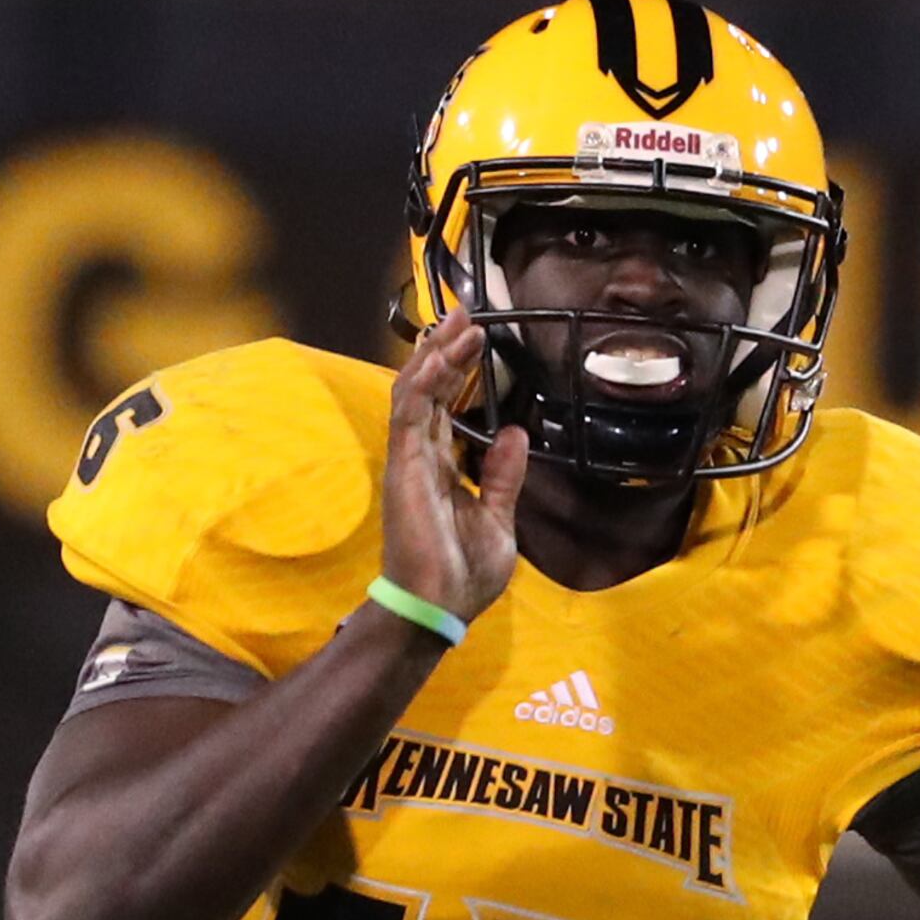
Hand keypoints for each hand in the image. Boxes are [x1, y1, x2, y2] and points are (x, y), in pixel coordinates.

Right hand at [384, 308, 529, 631]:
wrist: (440, 606)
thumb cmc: (464, 574)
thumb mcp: (500, 519)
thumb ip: (502, 476)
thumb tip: (515, 434)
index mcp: (442, 467)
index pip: (447, 406)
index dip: (460, 371)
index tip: (478, 339)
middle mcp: (422, 455)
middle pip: (431, 388)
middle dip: (447, 349)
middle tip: (467, 313)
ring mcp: (410, 457)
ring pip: (417, 389)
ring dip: (437, 353)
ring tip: (459, 322)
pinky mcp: (404, 462)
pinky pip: (411, 409)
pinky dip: (426, 377)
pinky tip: (445, 353)